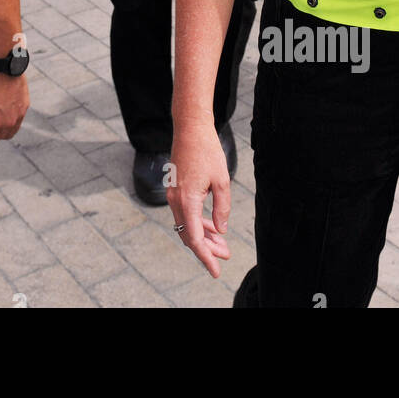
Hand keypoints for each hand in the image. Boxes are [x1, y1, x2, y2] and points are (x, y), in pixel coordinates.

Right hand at [166, 122, 231, 277]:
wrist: (190, 128)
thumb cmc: (207, 150)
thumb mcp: (222, 180)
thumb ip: (222, 208)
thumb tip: (220, 229)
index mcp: (186, 201)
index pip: (195, 238)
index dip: (206, 257)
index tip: (216, 270)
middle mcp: (175, 200)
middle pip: (189, 235)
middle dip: (207, 249)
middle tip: (225, 257)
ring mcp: (173, 194)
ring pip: (187, 225)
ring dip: (204, 236)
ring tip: (222, 245)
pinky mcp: (176, 189)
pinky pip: (185, 213)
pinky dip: (198, 223)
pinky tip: (212, 227)